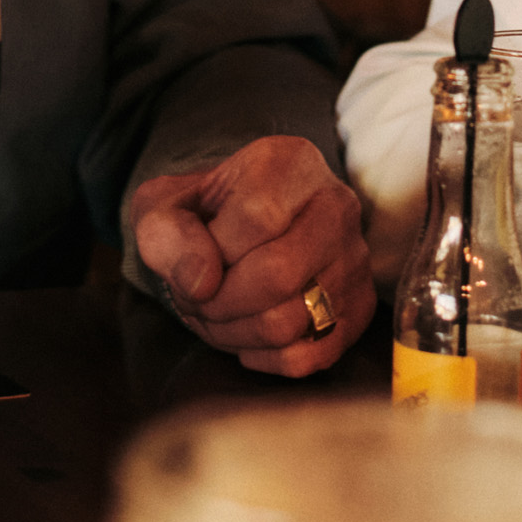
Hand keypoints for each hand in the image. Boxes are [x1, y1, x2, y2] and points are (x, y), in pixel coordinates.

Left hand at [129, 136, 371, 377]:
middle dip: (218, 302)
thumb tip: (202, 282)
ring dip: (234, 333)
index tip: (190, 262)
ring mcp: (355, 259)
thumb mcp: (161, 208)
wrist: (238, 230)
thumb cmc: (201, 217)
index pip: (256, 217)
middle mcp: (336, 205)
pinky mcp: (360, 306)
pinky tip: (247, 334)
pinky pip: (310, 355)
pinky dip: (264, 357)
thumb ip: (165, 233)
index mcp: (290, 164)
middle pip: (277, 275)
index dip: (211, 253)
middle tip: (197, 299)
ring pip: (291, 321)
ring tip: (217, 315)